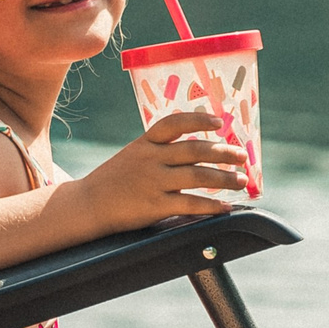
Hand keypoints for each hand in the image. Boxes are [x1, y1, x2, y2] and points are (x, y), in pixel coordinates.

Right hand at [67, 112, 248, 232]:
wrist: (86, 206)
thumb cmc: (113, 181)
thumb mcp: (132, 155)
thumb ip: (159, 150)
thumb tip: (197, 150)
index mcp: (144, 143)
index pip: (174, 123)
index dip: (198, 120)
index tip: (219, 122)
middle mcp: (150, 159)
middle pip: (194, 150)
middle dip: (223, 152)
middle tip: (242, 156)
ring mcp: (152, 182)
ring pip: (198, 176)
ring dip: (225, 178)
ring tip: (241, 181)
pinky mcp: (154, 206)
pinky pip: (190, 203)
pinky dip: (211, 205)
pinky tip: (225, 207)